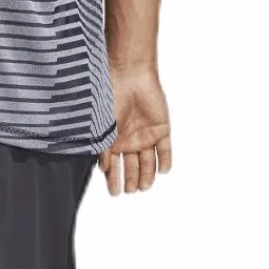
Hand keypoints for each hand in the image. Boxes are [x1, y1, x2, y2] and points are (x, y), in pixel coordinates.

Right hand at [98, 62, 171, 195]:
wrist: (130, 76)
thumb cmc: (111, 97)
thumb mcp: (103, 125)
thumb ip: (104, 147)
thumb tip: (103, 168)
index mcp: (115, 139)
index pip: (116, 164)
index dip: (114, 179)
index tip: (114, 192)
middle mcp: (131, 139)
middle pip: (133, 165)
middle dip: (131, 180)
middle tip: (130, 191)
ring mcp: (147, 134)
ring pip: (149, 161)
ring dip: (147, 174)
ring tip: (144, 187)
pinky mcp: (161, 129)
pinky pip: (165, 149)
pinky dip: (165, 161)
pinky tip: (162, 172)